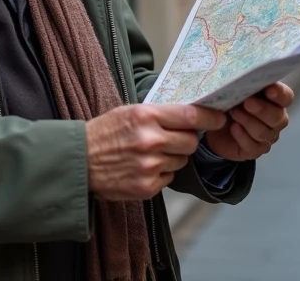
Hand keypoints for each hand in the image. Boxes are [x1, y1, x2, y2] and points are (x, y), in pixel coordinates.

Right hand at [86, 104, 226, 200]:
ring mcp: (150, 166)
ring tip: (150, 154)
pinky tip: (143, 168)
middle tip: (172, 138)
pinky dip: (161, 174)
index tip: (220, 117)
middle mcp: (151, 141)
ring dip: (173, 157)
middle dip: (187, 139)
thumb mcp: (129, 112)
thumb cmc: (104, 133)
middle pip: (191, 141)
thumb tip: (191, 115)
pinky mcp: (147, 187)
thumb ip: (160, 113)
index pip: (191, 115)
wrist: (78, 162)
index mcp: (146, 116)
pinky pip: (170, 178)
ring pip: (182, 161)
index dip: (210, 117)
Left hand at [203, 83, 293, 161]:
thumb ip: (241, 83)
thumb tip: (238, 73)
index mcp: (274, 101)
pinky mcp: (255, 150)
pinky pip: (253, 147)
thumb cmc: (228, 103)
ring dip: (248, 122)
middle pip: (278, 117)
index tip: (268, 89)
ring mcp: (267, 137)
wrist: (214, 127)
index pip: (286, 97)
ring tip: (232, 113)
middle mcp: (275, 119)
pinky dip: (242, 136)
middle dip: (262, 110)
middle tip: (246, 102)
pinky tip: (233, 128)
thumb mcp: (233, 90)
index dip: (280, 94)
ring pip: (265, 133)